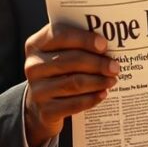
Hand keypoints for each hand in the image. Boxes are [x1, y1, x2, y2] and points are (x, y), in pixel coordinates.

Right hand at [23, 23, 118, 146]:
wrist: (41, 104)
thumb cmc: (58, 71)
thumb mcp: (61, 53)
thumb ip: (78, 44)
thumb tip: (107, 45)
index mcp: (36, 45)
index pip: (60, 35)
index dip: (84, 39)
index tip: (104, 44)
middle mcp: (33, 66)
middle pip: (70, 61)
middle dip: (97, 63)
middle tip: (115, 66)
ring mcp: (37, 90)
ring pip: (74, 83)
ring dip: (98, 81)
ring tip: (112, 80)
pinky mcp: (46, 111)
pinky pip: (74, 104)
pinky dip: (92, 99)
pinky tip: (103, 94)